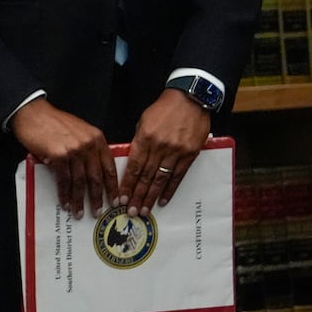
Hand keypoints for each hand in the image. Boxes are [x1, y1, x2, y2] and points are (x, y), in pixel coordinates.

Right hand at [10, 98, 117, 219]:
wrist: (33, 113)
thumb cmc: (54, 121)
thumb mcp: (79, 130)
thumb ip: (88, 148)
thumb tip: (91, 171)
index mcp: (96, 138)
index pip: (109, 166)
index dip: (112, 186)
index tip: (115, 200)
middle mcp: (88, 144)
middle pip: (96, 177)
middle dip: (97, 197)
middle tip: (98, 211)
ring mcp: (74, 150)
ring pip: (80, 181)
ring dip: (79, 199)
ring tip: (79, 212)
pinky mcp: (58, 155)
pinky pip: (64, 179)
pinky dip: (64, 193)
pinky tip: (65, 202)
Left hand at [116, 89, 212, 218]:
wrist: (189, 99)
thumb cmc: (163, 109)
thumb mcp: (144, 121)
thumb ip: (139, 141)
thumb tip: (133, 161)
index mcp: (145, 138)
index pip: (134, 166)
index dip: (127, 184)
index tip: (121, 199)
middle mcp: (159, 147)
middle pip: (146, 176)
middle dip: (137, 195)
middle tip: (131, 211)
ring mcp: (175, 152)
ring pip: (161, 179)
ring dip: (151, 197)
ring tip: (144, 210)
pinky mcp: (190, 154)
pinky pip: (178, 176)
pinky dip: (170, 189)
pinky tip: (163, 200)